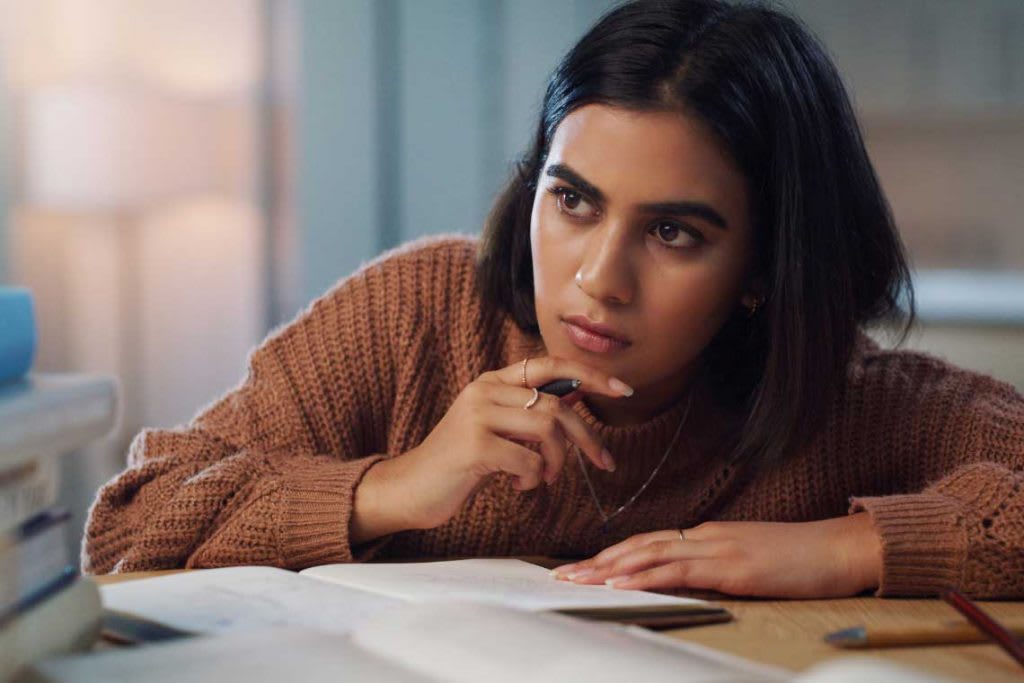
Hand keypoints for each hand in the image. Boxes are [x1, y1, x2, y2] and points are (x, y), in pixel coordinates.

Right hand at [351, 356, 632, 542]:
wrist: (409, 489)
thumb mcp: (496, 430)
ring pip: (547, 428)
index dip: (591, 374)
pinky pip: (529, 459)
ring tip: (544, 480)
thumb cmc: (459, 464)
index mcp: (491, 383)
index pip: (550, 365)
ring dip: (558, 462)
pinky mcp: (474, 445)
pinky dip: (534, 478)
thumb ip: (528, 412)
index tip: (624, 389)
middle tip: (604, 462)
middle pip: (556, 404)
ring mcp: (477, 416)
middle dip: (587, 437)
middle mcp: (484, 391)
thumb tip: (575, 394)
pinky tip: (519, 486)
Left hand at [550, 513, 881, 597]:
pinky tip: (621, 582)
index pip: (649, 544)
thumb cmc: (801, 559)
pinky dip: (645, 575)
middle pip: (639, 546)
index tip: (582, 567)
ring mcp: (718, 549)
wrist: (841, 548)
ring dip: (608, 568)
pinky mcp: (732, 567)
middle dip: (596, 561)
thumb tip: (689, 581)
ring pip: (650, 554)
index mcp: (708, 536)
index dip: (612, 555)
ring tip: (576, 580)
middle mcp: (706, 537)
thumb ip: (718, 567)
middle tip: (560, 575)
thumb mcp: (751, 561)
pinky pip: (679, 570)